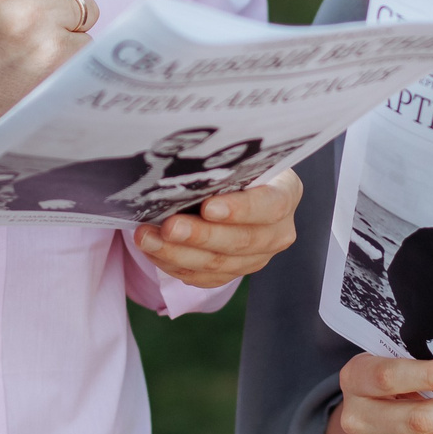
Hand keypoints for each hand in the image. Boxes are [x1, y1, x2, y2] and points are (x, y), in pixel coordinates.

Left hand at [133, 169, 302, 289]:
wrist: (234, 187)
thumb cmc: (235, 164)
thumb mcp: (237, 156)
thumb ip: (222, 162)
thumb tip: (184, 160)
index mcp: (285, 193)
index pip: (270, 205)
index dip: (240, 209)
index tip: (208, 207)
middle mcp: (278, 231)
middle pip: (242, 241)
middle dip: (200, 235)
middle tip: (169, 227)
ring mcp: (257, 257)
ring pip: (219, 264)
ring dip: (178, 253)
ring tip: (147, 238)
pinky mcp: (234, 272)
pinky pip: (204, 277)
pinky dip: (175, 265)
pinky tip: (153, 252)